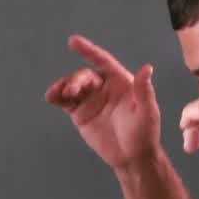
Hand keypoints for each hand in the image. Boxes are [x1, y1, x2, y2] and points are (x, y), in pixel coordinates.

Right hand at [44, 35, 160, 170]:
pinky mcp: (80, 113)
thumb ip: (144, 91)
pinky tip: (51, 97)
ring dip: (63, 87)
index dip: (88, 51)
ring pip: (72, 86)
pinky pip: (65, 102)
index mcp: (120, 81)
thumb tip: (147, 68)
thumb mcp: (147, 112)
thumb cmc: (144, 133)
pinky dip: (57, 97)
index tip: (73, 41)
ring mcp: (90, 100)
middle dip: (75, 80)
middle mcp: (103, 87)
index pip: (102, 61)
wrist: (132, 157)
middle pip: (84, 76)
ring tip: (55, 94)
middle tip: (70, 91)